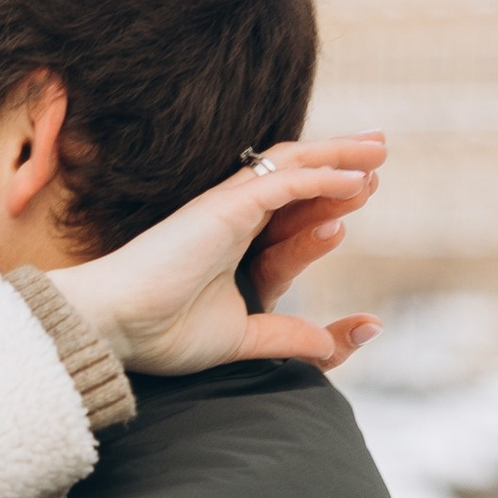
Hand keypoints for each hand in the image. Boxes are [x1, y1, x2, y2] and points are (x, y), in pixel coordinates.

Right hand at [54, 138, 386, 375]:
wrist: (118, 329)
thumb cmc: (160, 334)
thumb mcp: (242, 340)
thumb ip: (284, 336)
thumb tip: (326, 348)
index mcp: (233, 247)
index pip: (288, 212)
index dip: (326, 198)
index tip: (363, 191)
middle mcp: (232, 220)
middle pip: (296, 180)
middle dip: (340, 162)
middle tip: (379, 150)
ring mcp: (228, 210)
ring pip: (293, 169)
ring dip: (338, 158)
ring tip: (377, 149)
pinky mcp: (225, 209)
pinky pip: (284, 185)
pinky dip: (322, 180)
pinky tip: (356, 182)